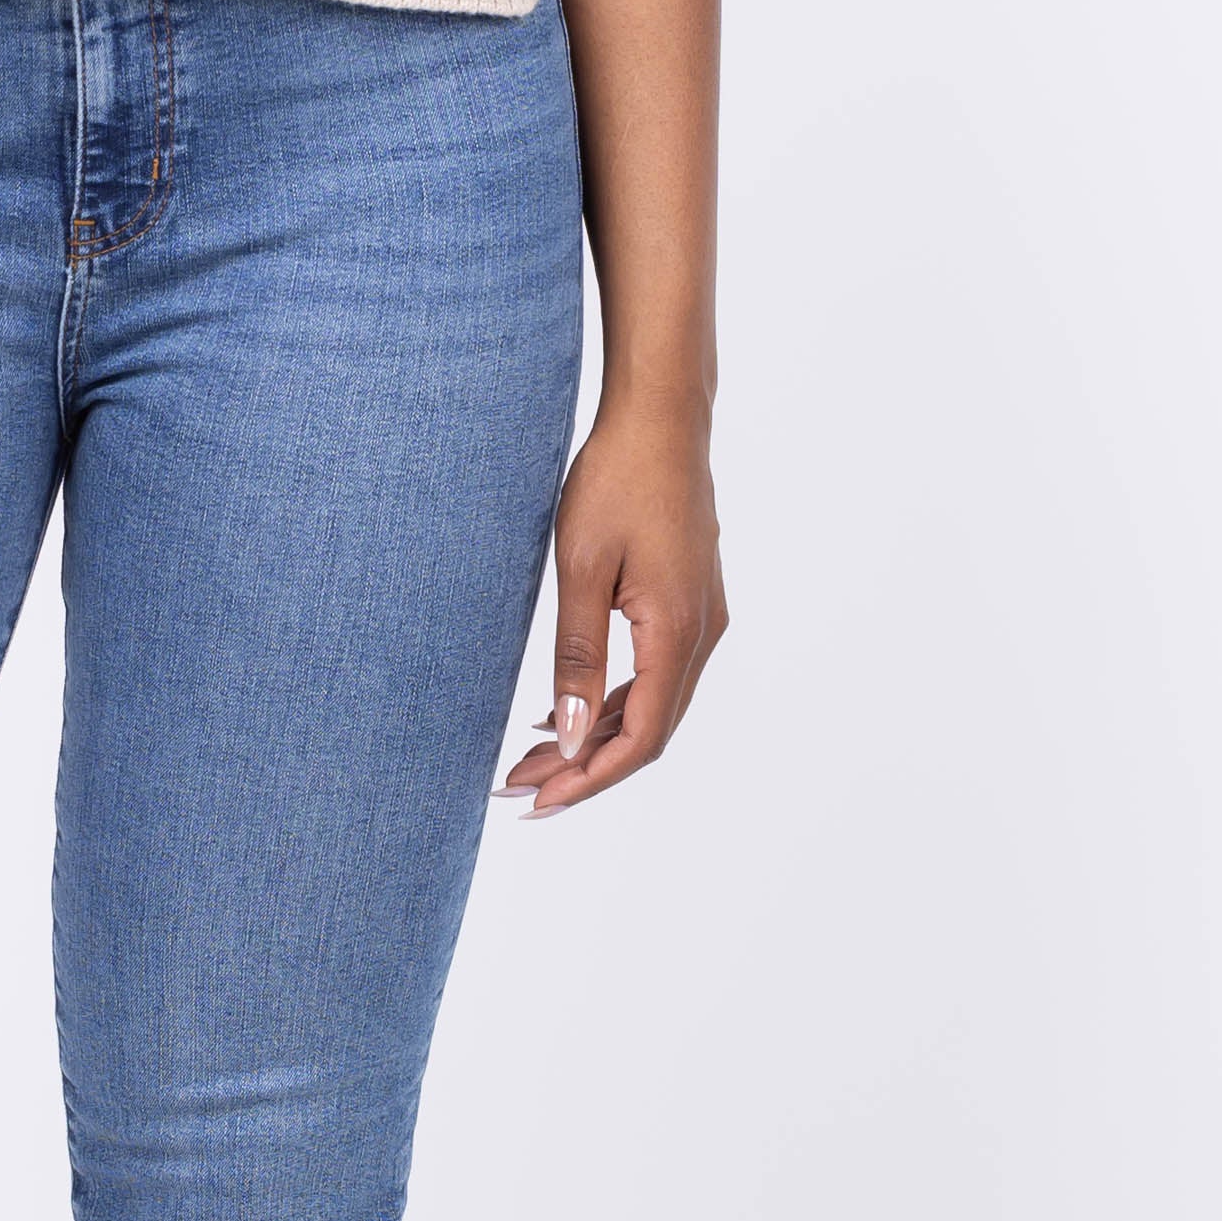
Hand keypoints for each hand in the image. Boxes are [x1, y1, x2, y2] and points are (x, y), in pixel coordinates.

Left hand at [502, 398, 725, 817]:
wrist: (660, 417)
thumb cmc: (617, 479)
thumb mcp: (583, 568)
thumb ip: (578, 657)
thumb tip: (571, 735)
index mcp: (678, 632)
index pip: (640, 738)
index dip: (589, 779)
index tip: (536, 803)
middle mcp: (702, 634)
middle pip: (649, 731)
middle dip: (584, 769)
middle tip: (518, 791)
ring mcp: (702, 618)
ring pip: (653, 705)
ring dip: (596, 737)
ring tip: (530, 759)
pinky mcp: (690, 602)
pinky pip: (656, 673)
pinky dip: (613, 701)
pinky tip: (567, 710)